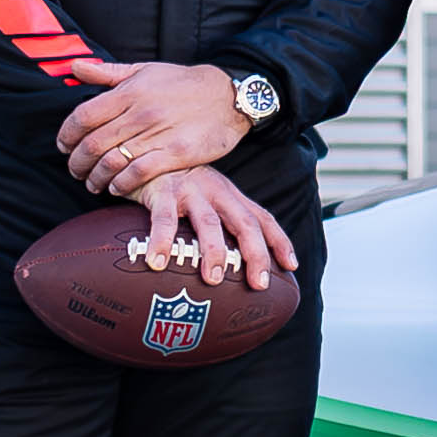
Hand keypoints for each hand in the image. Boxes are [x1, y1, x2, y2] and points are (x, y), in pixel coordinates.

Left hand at [57, 59, 249, 192]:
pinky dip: (121, 184)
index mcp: (129, 92)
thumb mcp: (144, 70)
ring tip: (92, 183)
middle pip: (93, 144)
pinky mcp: (176, 154)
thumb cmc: (183, 83)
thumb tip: (74, 67)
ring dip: (96, 178)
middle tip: (75, 170)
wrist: (227, 97)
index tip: (64, 146)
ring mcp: (158, 135)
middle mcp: (140, 114)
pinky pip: (138, 173)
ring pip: (112, 162)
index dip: (66, 135)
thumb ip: (107, 72)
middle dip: (77, 162)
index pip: (82, 117)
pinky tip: (117, 187)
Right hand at [123, 162, 289, 290]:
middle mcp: (217, 192)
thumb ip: (219, 224)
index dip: (279, 241)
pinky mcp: (162, 192)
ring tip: (213, 279)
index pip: (263, 219)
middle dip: (256, 253)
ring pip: (209, 223)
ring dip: (213, 252)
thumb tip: (230, 266)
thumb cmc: (178, 186)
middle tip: (259, 284)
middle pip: (245, 223)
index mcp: (231, 196)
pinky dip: (161, 242)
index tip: (291, 265)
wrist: (145, 152)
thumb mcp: (206, 199)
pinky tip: (157, 263)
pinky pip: (164, 220)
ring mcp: (191, 191)